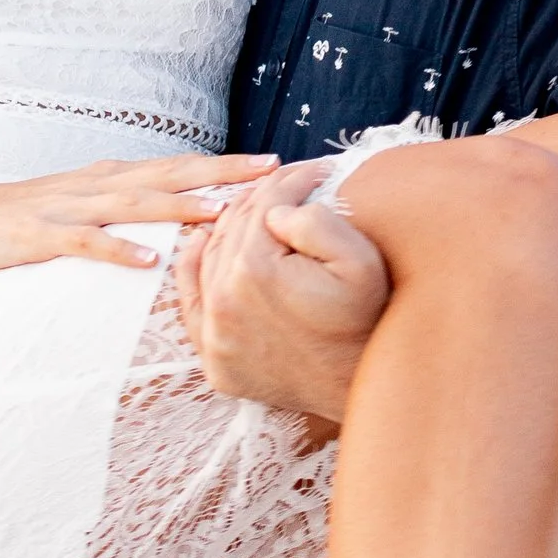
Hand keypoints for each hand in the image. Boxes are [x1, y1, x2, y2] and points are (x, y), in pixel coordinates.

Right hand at [0, 152, 281, 276]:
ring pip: (134, 204)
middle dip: (222, 172)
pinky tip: (147, 261)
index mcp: (109, 179)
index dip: (227, 165)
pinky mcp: (40, 236)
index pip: (179, 167)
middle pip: (169, 174)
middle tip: (271, 172)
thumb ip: (124, 204)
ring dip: (178, 206)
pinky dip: (117, 250)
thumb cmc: (17, 218)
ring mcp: (68, 208)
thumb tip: (174, 210)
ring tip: (220, 214)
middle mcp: (96, 185)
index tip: (276, 165)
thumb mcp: (78, 204)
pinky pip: (85, 243)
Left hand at [177, 166, 390, 420]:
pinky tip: (203, 242)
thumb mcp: (359, 260)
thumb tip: (274, 210)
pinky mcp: (214, 358)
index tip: (314, 172)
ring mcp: (214, 336)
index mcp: (255, 272)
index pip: (265, 206)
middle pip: (235, 228)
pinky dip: (194, 268)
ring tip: (259, 210)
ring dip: (233, 228)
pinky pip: (191, 302)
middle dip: (264, 200)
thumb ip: (314, 221)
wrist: (362, 386)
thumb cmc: (366, 320)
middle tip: (290, 185)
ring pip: (211, 258)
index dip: (292, 180)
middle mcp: (223, 303)